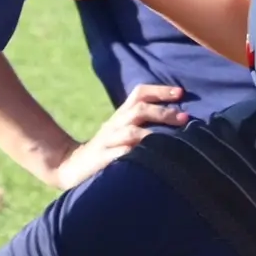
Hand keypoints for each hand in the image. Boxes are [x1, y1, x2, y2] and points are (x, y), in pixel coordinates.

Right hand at [49, 83, 190, 187]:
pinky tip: (149, 159)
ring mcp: (108, 141)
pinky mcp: (103, 159)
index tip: (181, 92)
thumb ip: (142, 123)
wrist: (71, 165)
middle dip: (163, 112)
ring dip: (152, 134)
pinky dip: (134, 155)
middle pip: (139, 109)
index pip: (139, 93)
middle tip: (184, 117)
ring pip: (131, 132)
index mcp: (121, 115)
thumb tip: (178, 118)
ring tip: (172, 139)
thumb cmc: (107, 149)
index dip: (159, 90)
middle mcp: (115, 124)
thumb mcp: (121, 131)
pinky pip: (120, 155)